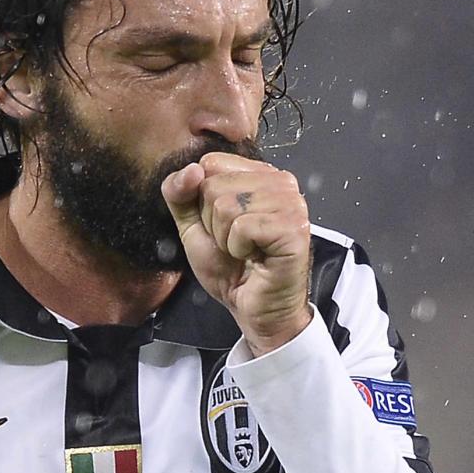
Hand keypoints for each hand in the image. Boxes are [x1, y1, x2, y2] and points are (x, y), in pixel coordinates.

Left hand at [162, 152, 312, 354]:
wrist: (253, 309)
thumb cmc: (231, 269)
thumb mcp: (193, 226)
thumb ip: (179, 194)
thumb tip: (189, 169)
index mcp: (259, 173)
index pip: (210, 164)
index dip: (203, 201)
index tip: (223, 225)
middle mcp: (281, 181)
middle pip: (214, 185)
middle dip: (214, 223)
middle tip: (236, 243)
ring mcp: (291, 203)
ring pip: (227, 206)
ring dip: (226, 238)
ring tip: (246, 250)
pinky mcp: (294, 227)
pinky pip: (243, 227)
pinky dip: (239, 249)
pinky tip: (256, 257)